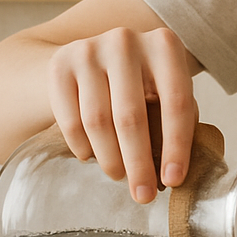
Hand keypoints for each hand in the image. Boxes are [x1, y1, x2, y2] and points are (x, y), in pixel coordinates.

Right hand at [47, 26, 199, 202]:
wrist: (88, 58)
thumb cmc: (142, 85)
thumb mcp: (166, 91)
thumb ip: (178, 120)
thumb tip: (176, 173)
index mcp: (165, 46)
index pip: (176, 103)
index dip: (177, 146)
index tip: (174, 180)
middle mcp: (126, 40)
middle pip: (132, 116)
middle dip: (139, 163)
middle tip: (143, 195)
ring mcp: (88, 49)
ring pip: (97, 121)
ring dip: (110, 159)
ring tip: (119, 176)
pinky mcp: (58, 65)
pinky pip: (70, 119)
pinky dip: (82, 146)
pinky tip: (91, 158)